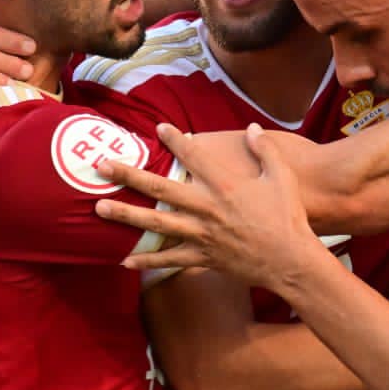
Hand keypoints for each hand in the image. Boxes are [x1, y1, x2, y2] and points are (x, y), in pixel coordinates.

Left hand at [94, 123, 332, 288]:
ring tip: (98, 207)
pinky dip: (146, 261)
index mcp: (224, 186)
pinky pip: (168, 259)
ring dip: (125, 215)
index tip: (158, 128)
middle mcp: (206, 208)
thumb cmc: (288, 217)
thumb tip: (251, 128)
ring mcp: (201, 235)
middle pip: (159, 188)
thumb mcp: (281, 178)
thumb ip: (264, 150)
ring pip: (155, 224)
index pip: (193, 156)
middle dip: (127, 175)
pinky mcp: (202, 257)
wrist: (290, 261)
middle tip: (101, 164)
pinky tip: (123, 261)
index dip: (174, 140)